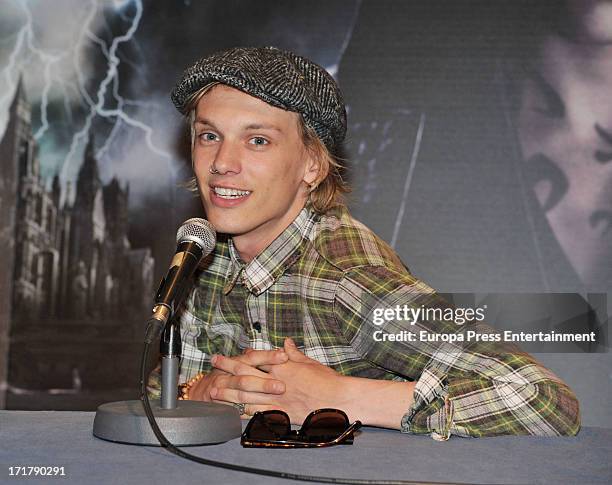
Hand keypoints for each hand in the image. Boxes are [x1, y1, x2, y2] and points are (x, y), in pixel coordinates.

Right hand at [186, 349, 287, 415]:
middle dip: (264, 383)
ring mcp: (225, 392)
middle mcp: (229, 376)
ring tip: (273, 402)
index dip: (268, 357)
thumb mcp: (244, 360)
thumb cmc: (227, 373)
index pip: (254, 358)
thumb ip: (265, 355)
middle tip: (281, 386)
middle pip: (247, 379)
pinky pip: (237, 411)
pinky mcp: (225, 407)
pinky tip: (261, 415)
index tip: (283, 357)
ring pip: (241, 396)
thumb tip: (286, 344)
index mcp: (238, 363)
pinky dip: (248, 414)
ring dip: (257, 399)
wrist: (202, 391)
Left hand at [211, 338, 345, 423]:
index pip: (258, 359)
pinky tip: (232, 414)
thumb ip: (295, 353)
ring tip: (214, 390)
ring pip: (247, 395)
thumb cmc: (328, 381)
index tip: (231, 354)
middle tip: (214, 362)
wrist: (339, 399)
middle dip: (228, 367)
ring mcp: (277, 399)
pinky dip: (244, 414)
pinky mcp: (281, 414)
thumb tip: (285, 342)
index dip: (242, 356)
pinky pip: (258, 414)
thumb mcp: (311, 363)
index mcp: (284, 366)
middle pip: (247, 373)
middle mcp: (277, 381)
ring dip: (229, 392)